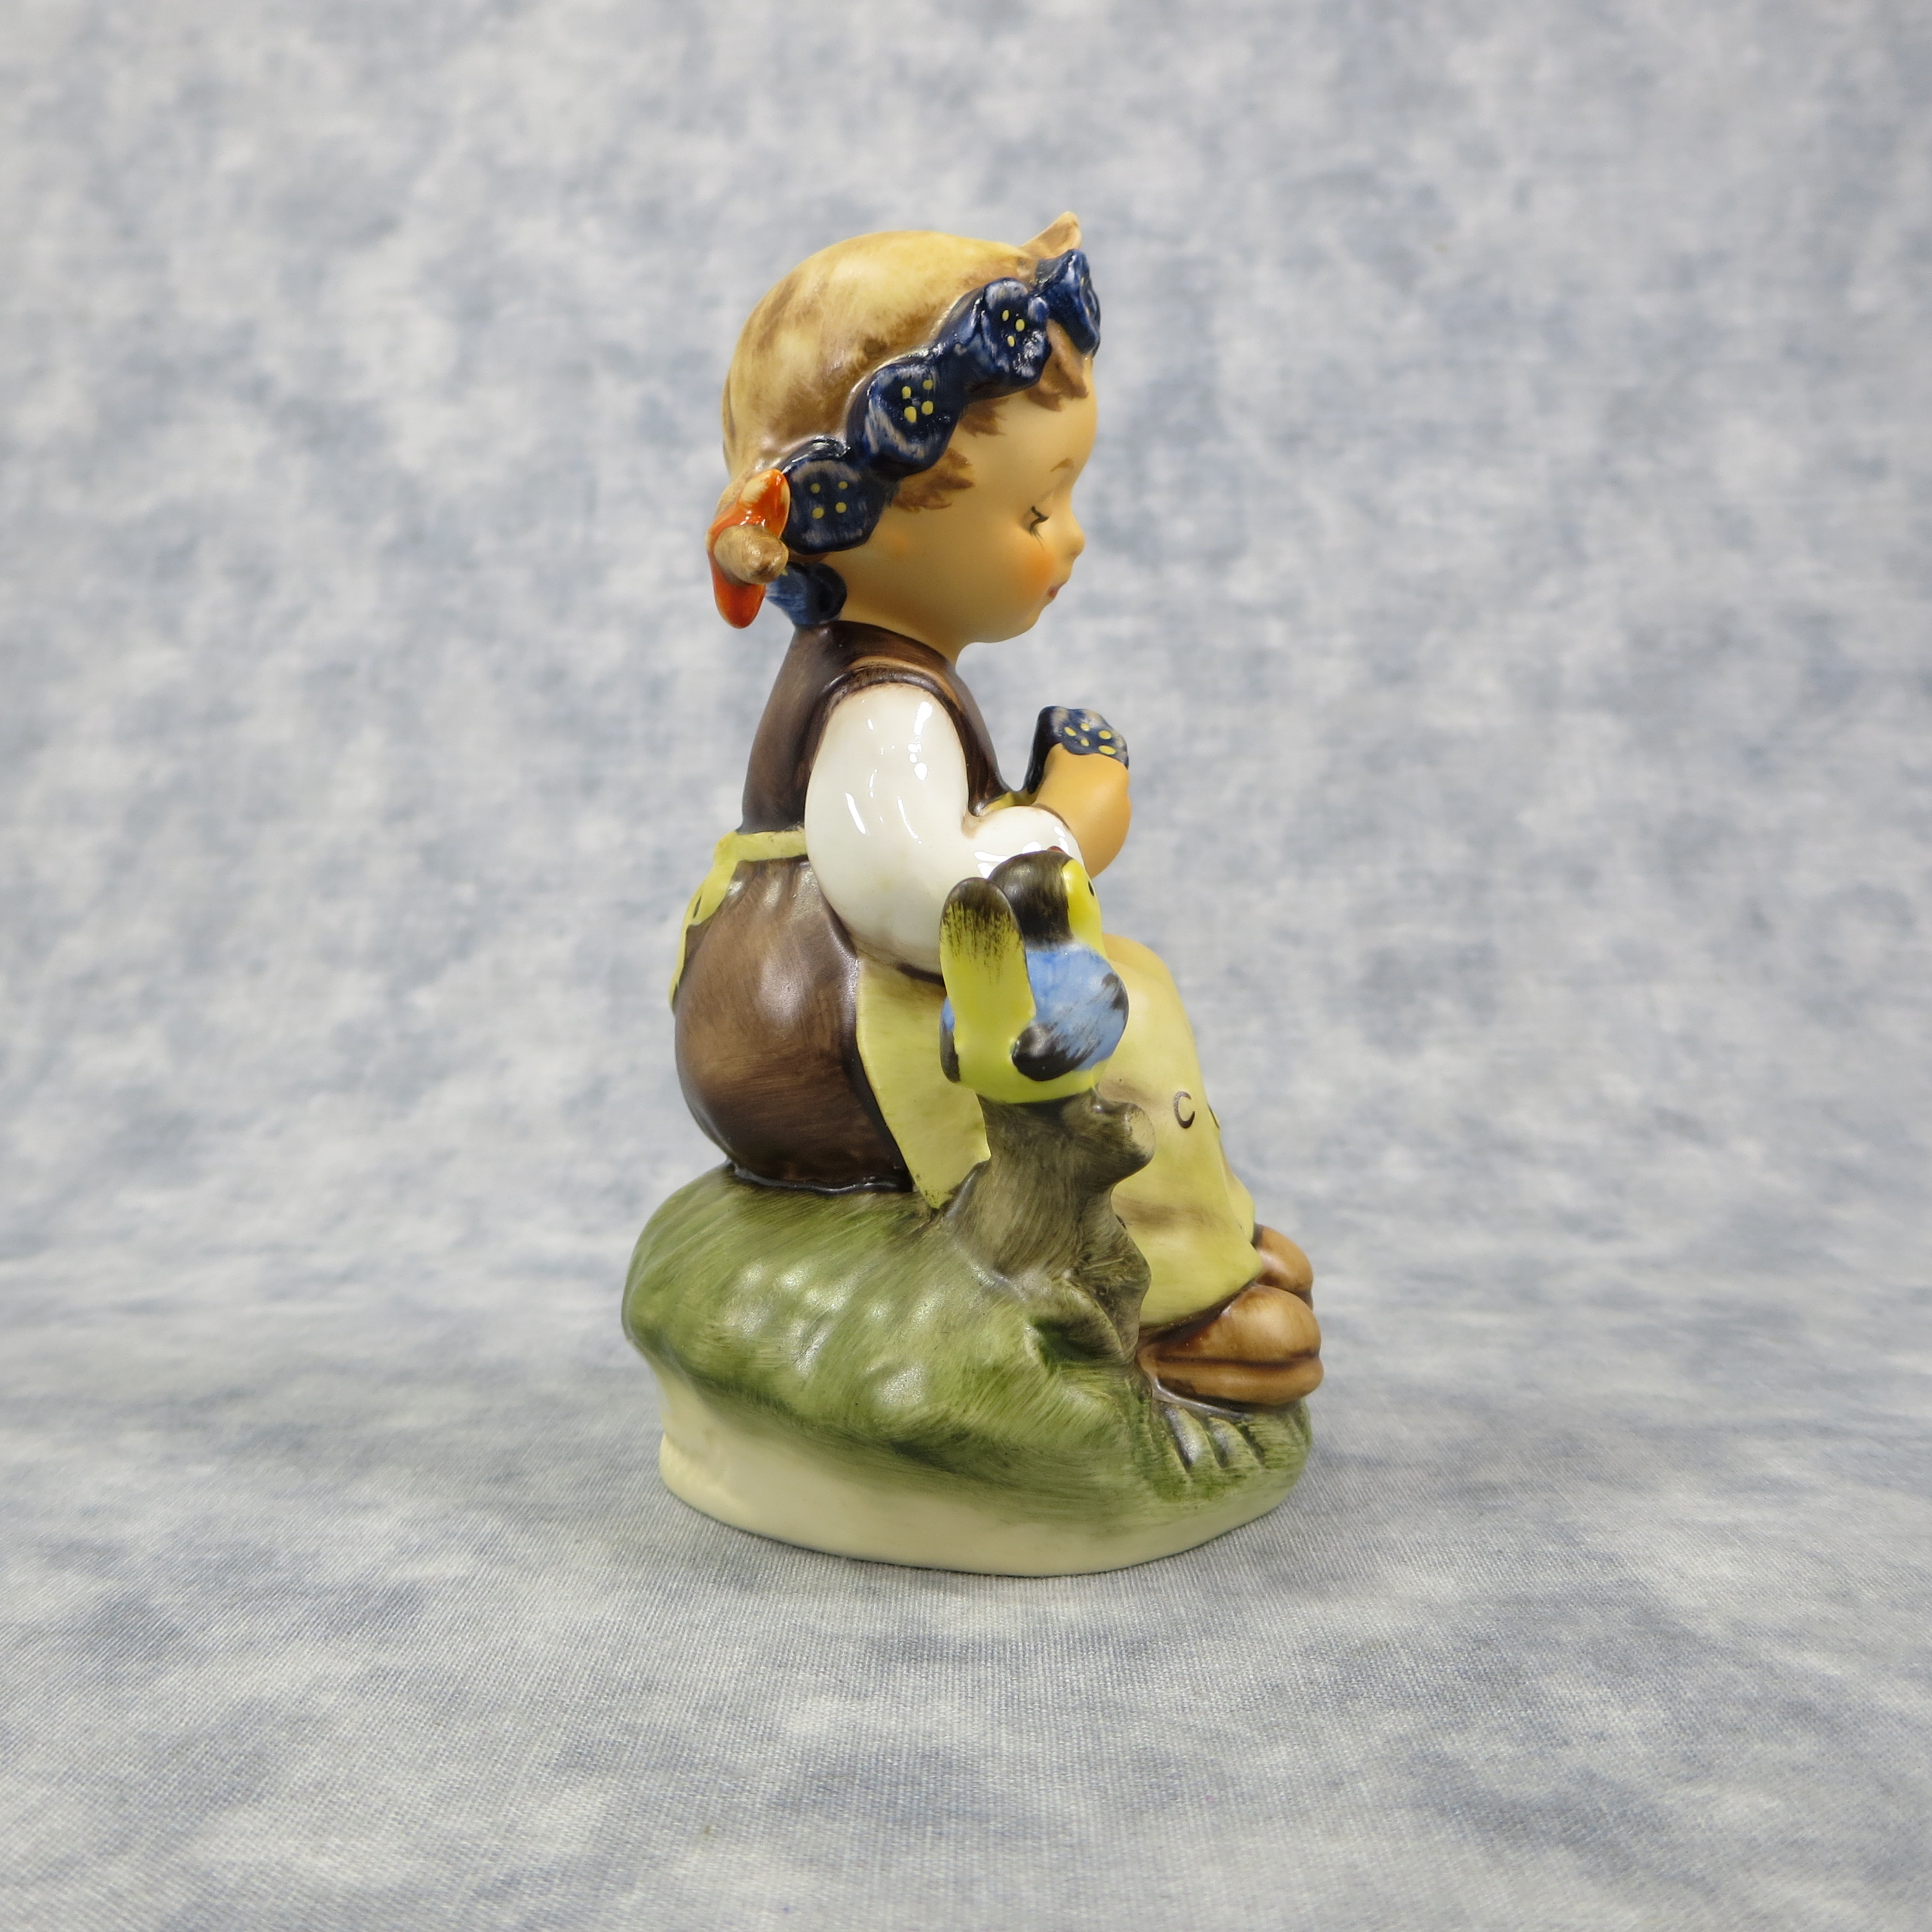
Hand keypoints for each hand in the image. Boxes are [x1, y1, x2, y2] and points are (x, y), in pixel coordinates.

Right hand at [1033, 742, 1130, 874]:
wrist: (1056, 839)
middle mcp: (1125, 801)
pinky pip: (1094, 839)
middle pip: (1103, 793)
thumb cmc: (1058, 790)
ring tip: (1058, 820)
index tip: (1065, 773)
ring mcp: (1119, 829)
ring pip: (1100, 818)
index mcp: (1117, 773)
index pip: (1101, 765)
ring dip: (1085, 818)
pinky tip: (1064, 837)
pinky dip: (1083, 836)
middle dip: (1085, 794)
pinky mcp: (1109, 852)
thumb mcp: (1058, 758)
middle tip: (1059, 797)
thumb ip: (1065, 752)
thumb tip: (1063, 750)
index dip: (1082, 768)